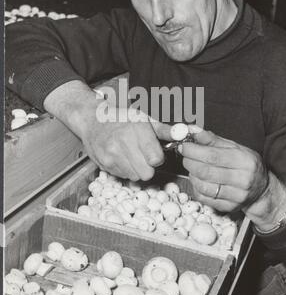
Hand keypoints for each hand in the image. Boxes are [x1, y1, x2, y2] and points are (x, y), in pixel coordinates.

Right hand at [43, 80, 171, 181]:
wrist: (92, 119)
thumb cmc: (121, 118)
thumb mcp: (144, 119)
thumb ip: (165, 130)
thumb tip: (184, 134)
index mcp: (137, 129)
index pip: (156, 159)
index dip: (158, 158)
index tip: (154, 152)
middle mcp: (123, 143)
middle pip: (147, 173)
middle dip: (149, 167)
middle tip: (144, 156)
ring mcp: (112, 155)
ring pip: (135, 177)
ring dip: (136, 169)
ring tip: (132, 155)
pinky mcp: (104, 163)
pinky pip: (123, 176)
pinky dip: (125, 170)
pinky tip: (121, 157)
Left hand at [180, 129, 268, 213]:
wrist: (262, 189)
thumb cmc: (246, 165)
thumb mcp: (235, 147)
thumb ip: (213, 139)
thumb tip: (193, 131)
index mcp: (245, 161)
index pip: (213, 156)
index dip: (193, 150)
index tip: (183, 146)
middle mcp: (243, 180)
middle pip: (205, 171)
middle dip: (189, 161)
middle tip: (186, 156)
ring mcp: (236, 196)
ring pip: (202, 186)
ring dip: (192, 175)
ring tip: (193, 168)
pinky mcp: (228, 207)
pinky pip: (203, 197)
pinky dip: (195, 187)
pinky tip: (198, 180)